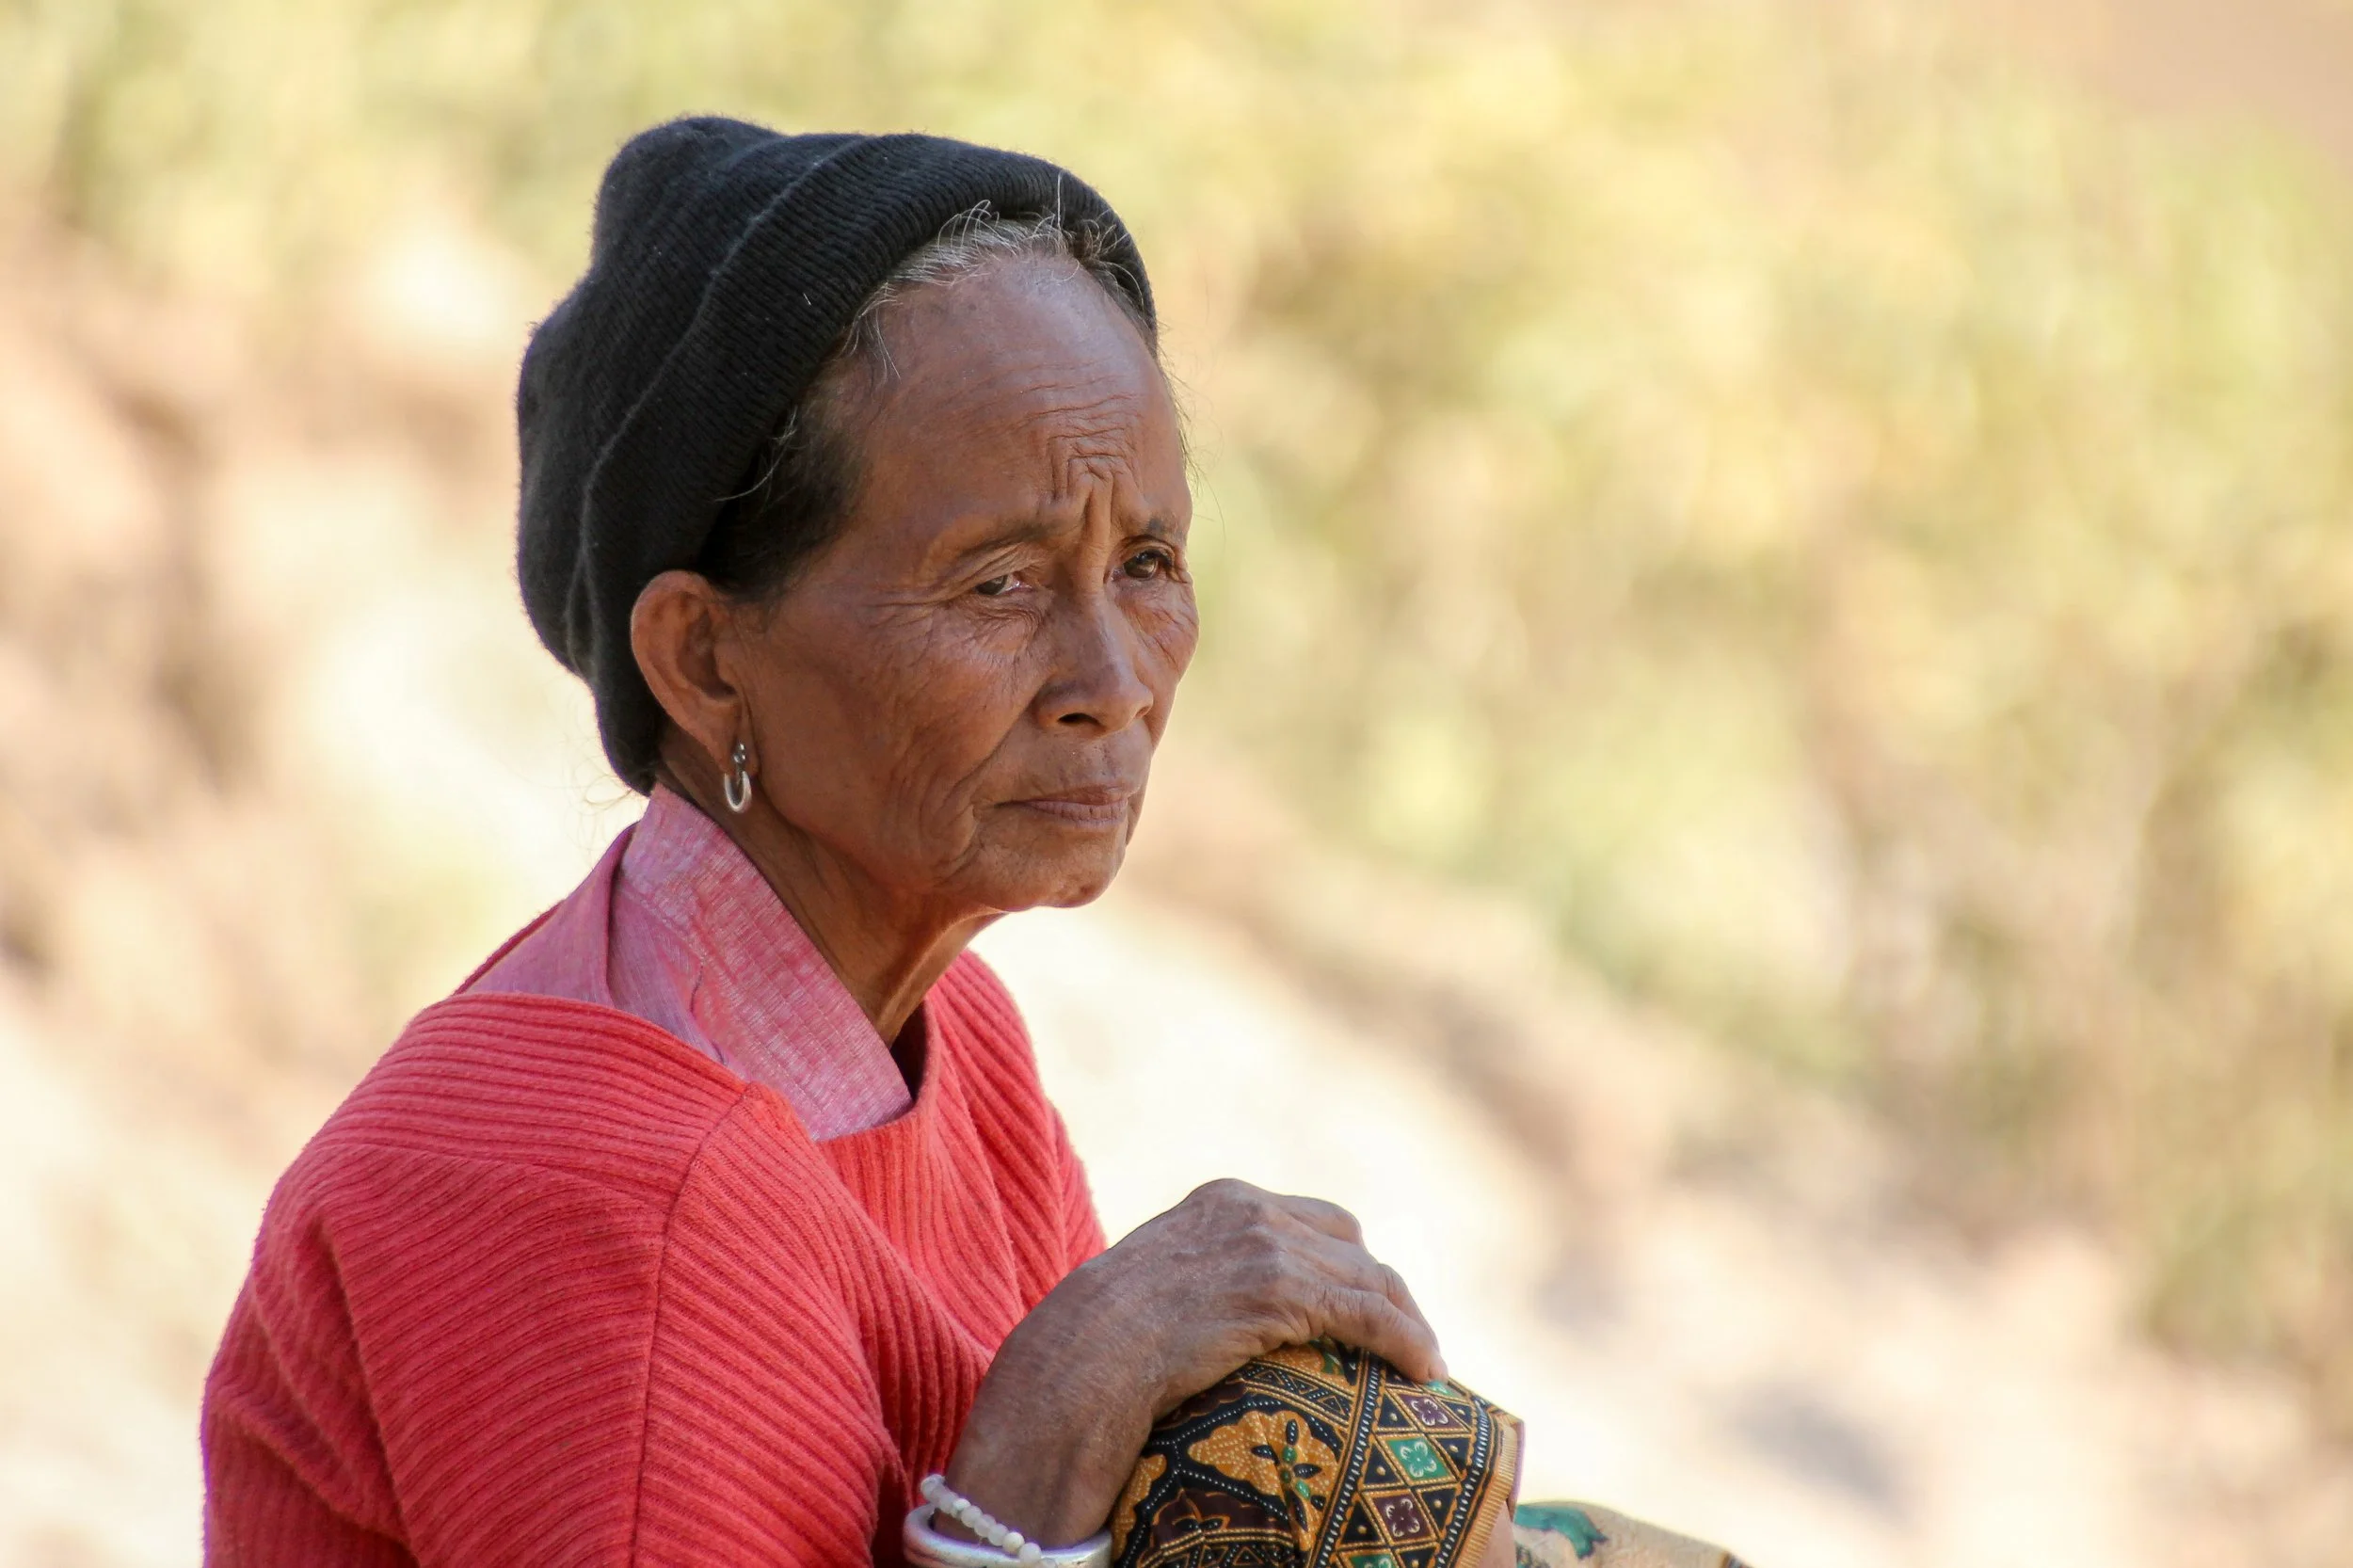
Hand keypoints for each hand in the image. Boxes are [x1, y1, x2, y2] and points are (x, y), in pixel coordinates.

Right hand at [941, 1179, 1443, 1545]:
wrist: (1081, 1357)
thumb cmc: (1099, 1341)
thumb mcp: (1153, 1284)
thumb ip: (1198, 1280)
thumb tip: (1217, 1322)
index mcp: (1221, 1199)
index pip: (1314, 1220)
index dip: (1348, 1264)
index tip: (1367, 1301)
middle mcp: (1250, 1209)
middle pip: (1350, 1244)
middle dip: (1382, 1289)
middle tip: (1405, 1337)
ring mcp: (1267, 1246)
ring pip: (1368, 1278)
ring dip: (1407, 1321)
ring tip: (1426, 1362)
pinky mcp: (1280, 1292)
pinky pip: (1368, 1313)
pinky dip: (1405, 1340)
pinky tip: (1424, 1370)